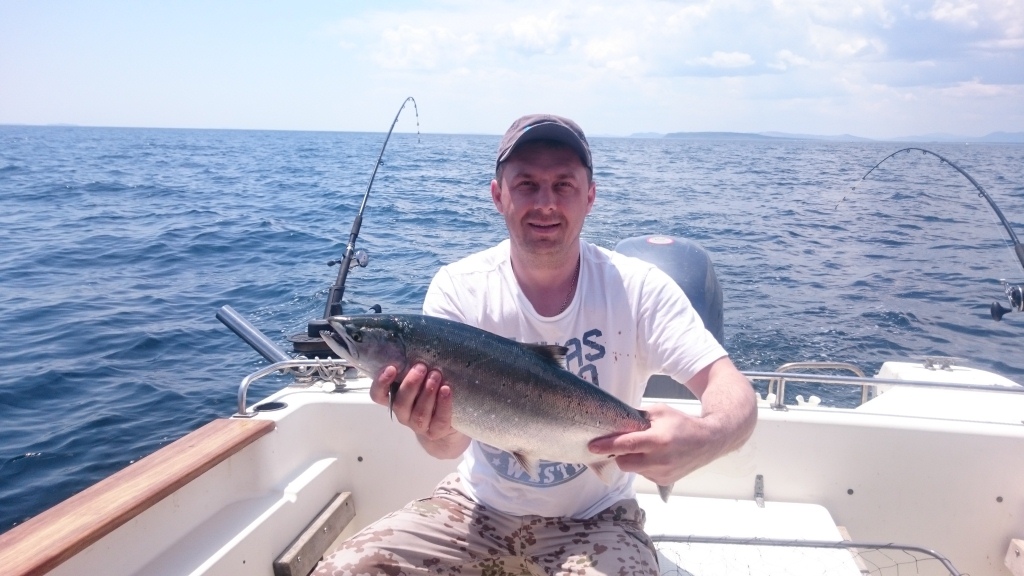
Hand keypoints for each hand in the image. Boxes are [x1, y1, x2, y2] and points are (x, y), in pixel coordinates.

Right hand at [369, 363, 468, 458]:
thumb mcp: (421, 382)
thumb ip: (416, 370)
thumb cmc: (432, 397)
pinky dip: (443, 404)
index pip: (378, 395)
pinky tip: (447, 390)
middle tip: (421, 367)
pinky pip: (439, 420)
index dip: (381, 383)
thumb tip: (419, 345)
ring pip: (419, 413)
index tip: (391, 368)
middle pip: (401, 403)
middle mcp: (404, 414)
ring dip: (427, 392)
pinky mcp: (436, 432)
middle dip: (411, 384)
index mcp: (395, 400)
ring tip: (436, 375)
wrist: (447, 428)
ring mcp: (419, 425)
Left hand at [588, 404, 719, 486]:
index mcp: (658, 440)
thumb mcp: (659, 412)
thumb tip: (615, 420)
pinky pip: (644, 475)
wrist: (709, 441)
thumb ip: (637, 417)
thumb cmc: (682, 423)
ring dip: (633, 460)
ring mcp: (662, 473)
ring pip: (633, 469)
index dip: (607, 445)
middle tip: (623, 444)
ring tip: (646, 448)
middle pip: (624, 462)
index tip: (592, 446)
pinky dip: (643, 466)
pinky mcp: (665, 481)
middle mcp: (659, 460)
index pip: (626, 445)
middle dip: (619, 454)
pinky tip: (655, 457)